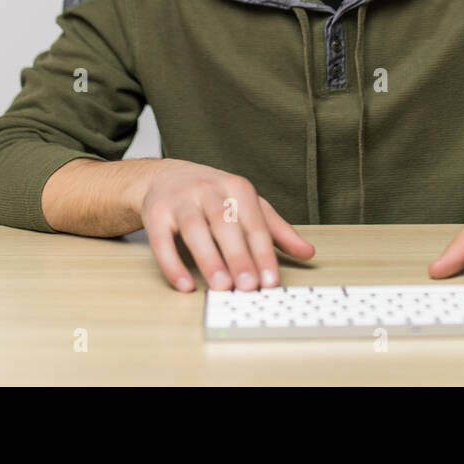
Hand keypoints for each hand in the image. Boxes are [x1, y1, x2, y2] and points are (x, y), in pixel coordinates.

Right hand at [132, 159, 314, 292]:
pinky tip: (184, 285)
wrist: (164, 177)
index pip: (254, 222)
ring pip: (194, 229)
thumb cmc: (213, 196)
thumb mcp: (247, 206)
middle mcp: (208, 189)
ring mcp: (180, 200)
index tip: (270, 281)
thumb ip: (276, 230)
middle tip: (247, 286)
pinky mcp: (155, 213)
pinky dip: (172, 264)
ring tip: (221, 286)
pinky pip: (161, 240)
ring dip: (208, 259)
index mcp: (236, 187)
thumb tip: (308, 253)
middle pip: (224, 223)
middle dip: (237, 256)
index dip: (263, 252)